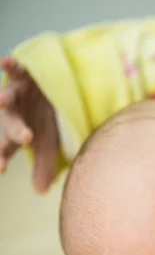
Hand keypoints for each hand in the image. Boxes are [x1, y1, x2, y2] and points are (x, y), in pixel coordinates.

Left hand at [0, 56, 58, 192]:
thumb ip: (44, 165)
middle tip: (25, 137)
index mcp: (16, 134)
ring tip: (3, 101)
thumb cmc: (46, 120)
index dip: (1, 157)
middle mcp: (12, 115)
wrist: (50, 89)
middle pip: (9, 124)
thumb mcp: (49, 143)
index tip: (2, 168)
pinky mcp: (22, 75)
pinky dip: (9, 65)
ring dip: (3, 98)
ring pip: (7, 96)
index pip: (6, 148)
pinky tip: (4, 63)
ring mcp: (15, 94)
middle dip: (14, 131)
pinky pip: (14, 69)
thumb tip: (39, 192)